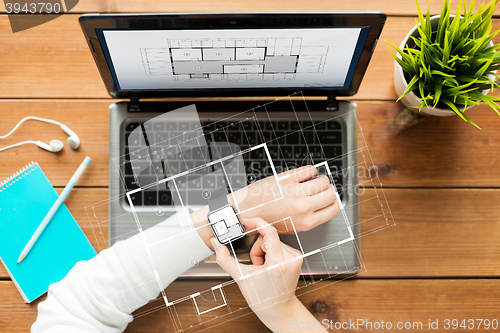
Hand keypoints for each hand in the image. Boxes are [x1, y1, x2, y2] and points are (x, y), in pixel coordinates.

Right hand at [211, 217, 326, 331]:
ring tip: (263, 268)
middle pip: (267, 237)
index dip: (256, 223)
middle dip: (256, 248)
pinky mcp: (297, 257)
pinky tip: (270, 267)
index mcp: (278, 263)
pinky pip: (279, 244)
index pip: (269, 231)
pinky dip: (271, 253)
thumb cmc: (262, 298)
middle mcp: (291, 259)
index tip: (247, 223)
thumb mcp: (240, 277)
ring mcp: (295, 257)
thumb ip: (224, 258)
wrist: (279, 310)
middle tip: (256, 265)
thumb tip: (215, 243)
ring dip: (263, 251)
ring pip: (272, 240)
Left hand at [233, 165, 339, 233]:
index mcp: (307, 222)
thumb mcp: (292, 227)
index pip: (334, 208)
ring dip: (321, 179)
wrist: (245, 211)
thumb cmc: (266, 220)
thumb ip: (309, 218)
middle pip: (331, 193)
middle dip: (328, 189)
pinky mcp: (287, 179)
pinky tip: (305, 174)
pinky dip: (310, 170)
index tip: (329, 198)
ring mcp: (295, 192)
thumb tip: (323, 205)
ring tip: (313, 180)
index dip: (333, 201)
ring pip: (323, 180)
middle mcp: (304, 207)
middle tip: (321, 189)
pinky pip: (309, 170)